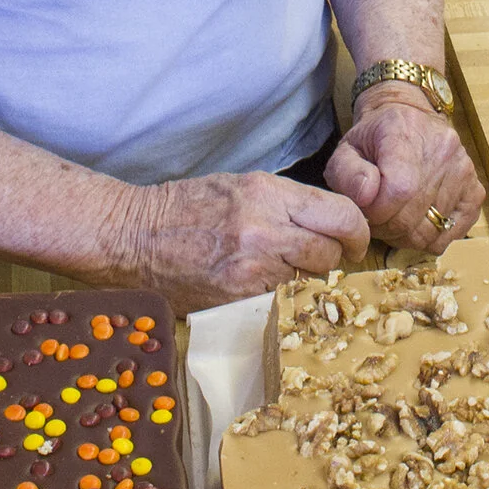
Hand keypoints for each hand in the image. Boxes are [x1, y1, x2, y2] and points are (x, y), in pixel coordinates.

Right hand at [100, 171, 370, 313]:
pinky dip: (276, 297)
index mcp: (268, 194)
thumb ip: (287, 204)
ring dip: (303, 279)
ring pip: (307, 280)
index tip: (355, 242)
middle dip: (333, 258)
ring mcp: (249, 268)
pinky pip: (278, 301)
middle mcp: (264, 229)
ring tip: (281, 271)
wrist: (130, 236)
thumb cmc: (186, 208)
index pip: (342, 215)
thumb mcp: (241, 187)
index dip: (357, 232)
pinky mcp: (234, 299)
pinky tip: (258, 287)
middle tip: (324, 261)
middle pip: (331, 252)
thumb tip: (329, 225)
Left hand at [326, 87, 485, 255]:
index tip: (367, 208)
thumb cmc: (375, 139)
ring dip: (407, 235)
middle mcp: (443, 151)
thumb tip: (367, 196)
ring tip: (396, 217)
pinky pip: (453, 233)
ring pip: (431, 230)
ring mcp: (464, 171)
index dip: (376, 212)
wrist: (410, 119)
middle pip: (413, 217)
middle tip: (377, 217)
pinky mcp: (475, 191)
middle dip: (387, 227)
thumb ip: (347, 174)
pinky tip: (419, 220)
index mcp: (407, 135)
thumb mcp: (347, 149)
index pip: (398, 191)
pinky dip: (432, 236)